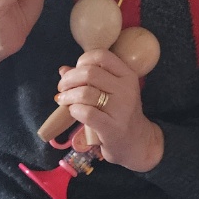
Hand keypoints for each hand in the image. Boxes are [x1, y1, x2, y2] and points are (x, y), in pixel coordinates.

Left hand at [55, 49, 164, 171]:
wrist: (137, 142)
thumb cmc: (120, 114)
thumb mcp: (112, 92)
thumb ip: (89, 79)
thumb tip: (63, 70)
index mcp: (127, 75)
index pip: (102, 55)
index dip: (83, 60)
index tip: (76, 71)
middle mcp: (126, 89)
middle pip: (89, 73)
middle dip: (69, 79)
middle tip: (62, 88)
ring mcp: (121, 109)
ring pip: (85, 93)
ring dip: (67, 96)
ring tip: (63, 101)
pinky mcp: (112, 127)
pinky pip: (86, 113)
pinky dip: (74, 110)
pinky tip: (73, 112)